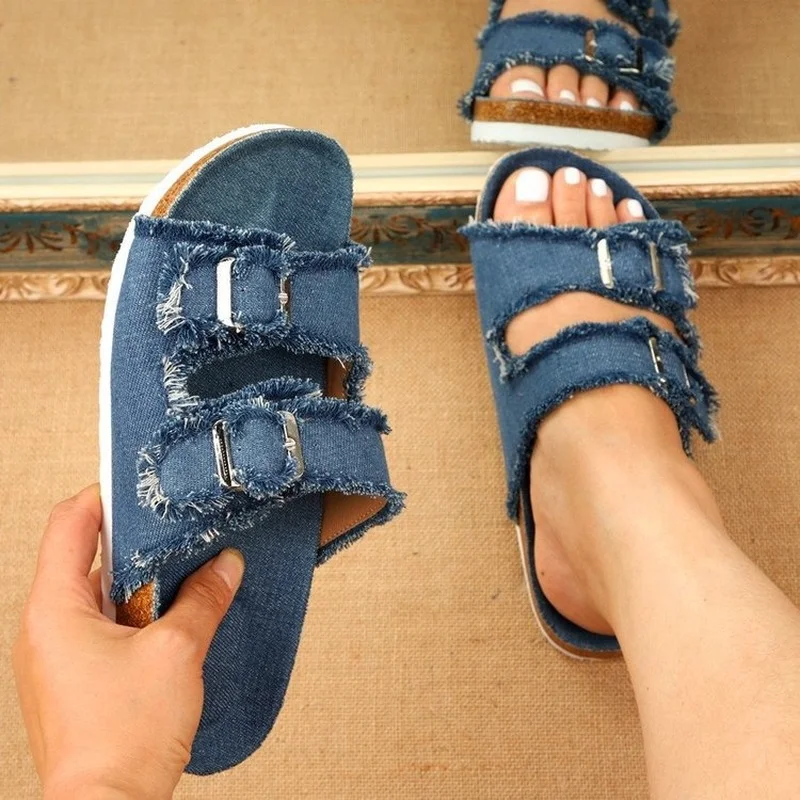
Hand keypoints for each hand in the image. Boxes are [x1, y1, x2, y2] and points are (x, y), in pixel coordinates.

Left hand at [13, 485, 244, 798]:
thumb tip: (226, 565)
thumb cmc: (123, 739)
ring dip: (141, 583)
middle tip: (181, 536)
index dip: (106, 497)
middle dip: (137, 545)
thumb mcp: (177, 651)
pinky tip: (173, 620)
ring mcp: (55, 654)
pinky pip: (102, 625)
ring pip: (98, 593)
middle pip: (86, 556)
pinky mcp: (72, 677)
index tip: (143, 490)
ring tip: (185, 579)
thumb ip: (204, 598)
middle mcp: (43, 627)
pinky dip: (136, 613)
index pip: (70, 523)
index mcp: (54, 609)